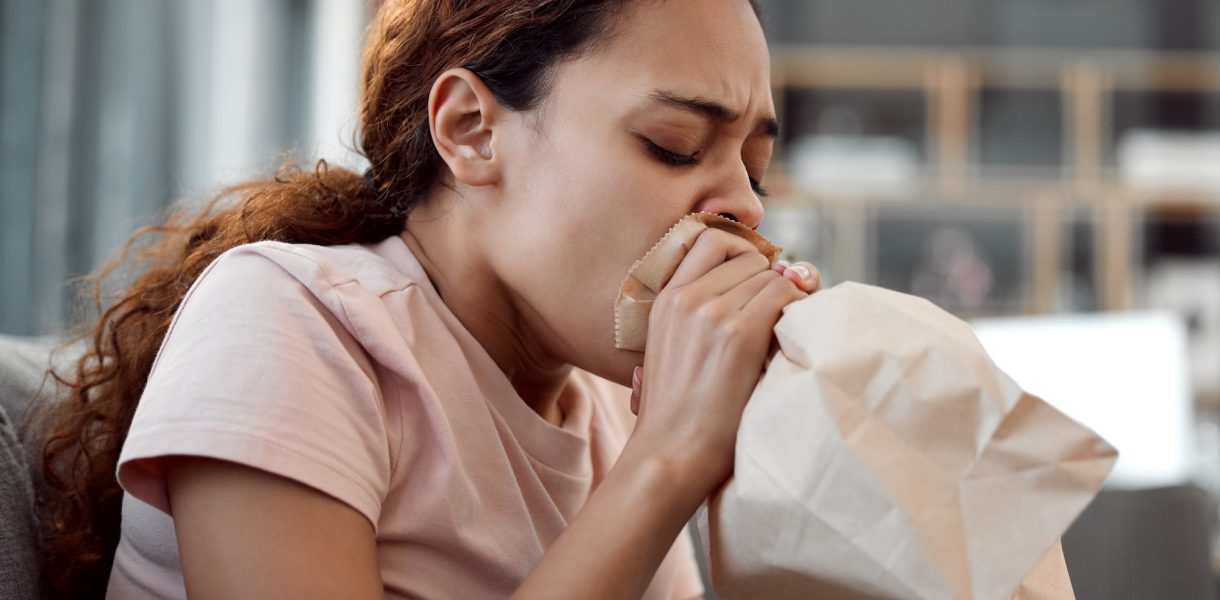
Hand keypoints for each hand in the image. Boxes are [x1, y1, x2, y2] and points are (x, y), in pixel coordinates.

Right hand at [624, 229, 819, 501]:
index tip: (753, 286)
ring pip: (770, 275)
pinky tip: (788, 338)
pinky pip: (784, 295)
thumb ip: (701, 314)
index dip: (742, 257)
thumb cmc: (679, 414)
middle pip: (748, 257)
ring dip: (783, 299)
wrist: (670, 453)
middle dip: (767, 281)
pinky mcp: (739, 334)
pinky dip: (796, 309)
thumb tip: (768, 277)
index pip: (712, 240)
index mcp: (664, 299)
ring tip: (777, 334)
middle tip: (773, 317)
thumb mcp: (673, 351)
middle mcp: (685, 298)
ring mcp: (711, 313)